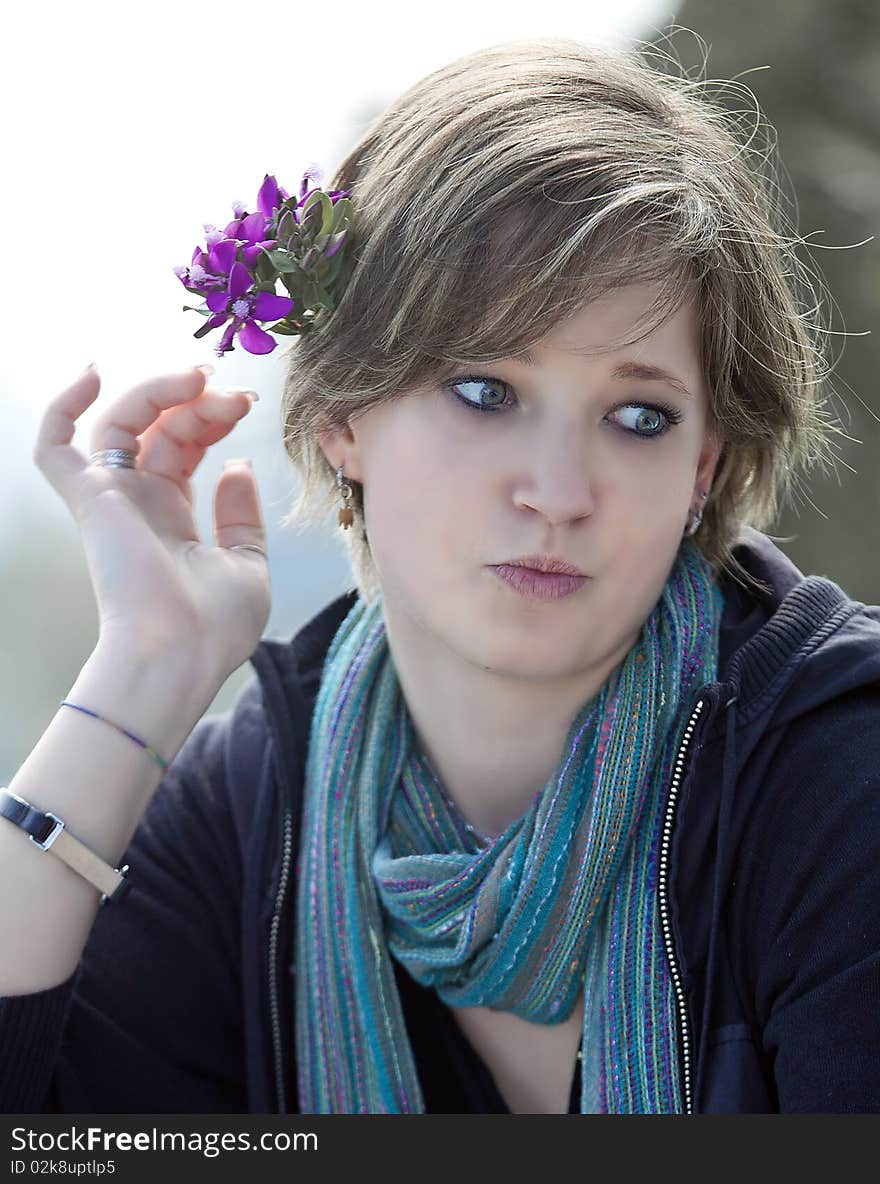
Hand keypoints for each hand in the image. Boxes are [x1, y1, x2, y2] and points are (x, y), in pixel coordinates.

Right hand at [33, 364, 271, 682]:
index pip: (185, 447)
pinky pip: (54, 447)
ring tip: (200, 379)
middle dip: (200, 403)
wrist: (181, 654)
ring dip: (159, 390)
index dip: (211, 418)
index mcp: (174, 517)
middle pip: (161, 428)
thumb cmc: (216, 626)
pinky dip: (63, 407)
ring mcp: (113, 498)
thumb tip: (237, 464)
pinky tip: (92, 373)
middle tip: (237, 397)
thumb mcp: (248, 564)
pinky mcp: (89, 500)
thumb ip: (240, 517)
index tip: (246, 404)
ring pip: (120, 421)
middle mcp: (140, 503)